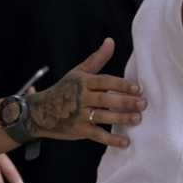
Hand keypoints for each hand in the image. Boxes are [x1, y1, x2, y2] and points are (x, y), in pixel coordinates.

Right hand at [26, 39, 147, 148]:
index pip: (105, 82)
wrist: (39, 111)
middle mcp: (81, 98)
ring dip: (121, 118)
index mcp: (83, 82)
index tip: (138, 88)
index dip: (121, 85)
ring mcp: (79, 115)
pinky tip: (126, 142)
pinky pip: (97, 135)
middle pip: (106, 99)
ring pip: (103, 117)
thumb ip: (97, 59)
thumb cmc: (65, 89)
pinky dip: (111, 140)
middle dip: (125, 102)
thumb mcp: (79, 72)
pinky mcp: (79, 130)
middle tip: (143, 104)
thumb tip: (111, 41)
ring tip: (138, 119)